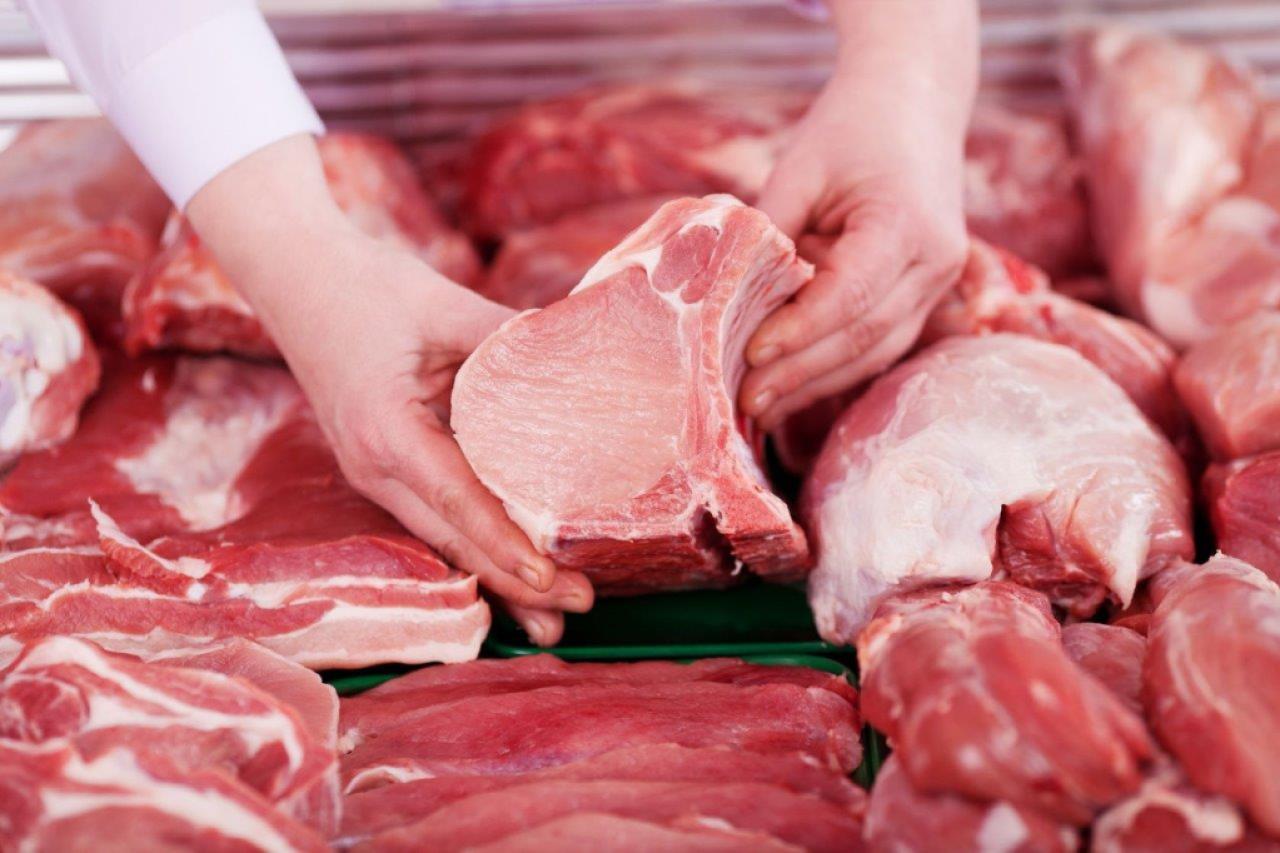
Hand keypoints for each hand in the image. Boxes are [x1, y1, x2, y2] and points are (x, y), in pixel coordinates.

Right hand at [188, 136, 592, 645]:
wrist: (298, 275)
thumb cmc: (368, 286)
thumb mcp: (445, 304)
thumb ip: (510, 338)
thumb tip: (580, 362)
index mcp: (386, 429)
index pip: (455, 499)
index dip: (502, 541)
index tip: (546, 576)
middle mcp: (373, 465)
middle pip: (451, 538)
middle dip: (512, 582)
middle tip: (578, 606)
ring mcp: (373, 472)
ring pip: (441, 538)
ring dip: (494, 578)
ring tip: (551, 618)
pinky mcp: (383, 467)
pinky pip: (434, 517)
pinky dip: (474, 547)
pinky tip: (508, 574)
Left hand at [740, 5, 975, 431]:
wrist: (915, 103)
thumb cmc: (851, 128)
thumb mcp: (801, 167)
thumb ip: (769, 230)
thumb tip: (723, 298)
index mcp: (906, 223)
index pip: (851, 296)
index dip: (800, 331)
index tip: (750, 353)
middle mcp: (935, 262)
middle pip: (864, 336)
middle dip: (801, 374)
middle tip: (744, 402)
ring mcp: (939, 283)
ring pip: (876, 352)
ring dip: (816, 384)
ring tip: (761, 408)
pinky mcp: (927, 294)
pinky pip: (880, 344)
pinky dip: (835, 368)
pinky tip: (792, 388)